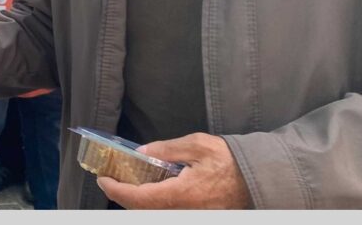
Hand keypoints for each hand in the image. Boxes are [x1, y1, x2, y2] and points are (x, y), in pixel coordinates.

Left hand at [96, 133, 249, 208]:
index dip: (116, 190)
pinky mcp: (195, 214)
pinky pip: (166, 213)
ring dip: (136, 201)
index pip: (138, 199)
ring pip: (153, 214)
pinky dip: (152, 204)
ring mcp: (190, 215)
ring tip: (125, 183)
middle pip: (142, 210)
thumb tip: (141, 152)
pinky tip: (148, 190)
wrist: (259, 179)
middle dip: (122, 196)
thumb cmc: (230, 161)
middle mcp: (183, 211)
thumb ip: (167, 148)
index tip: (103, 178)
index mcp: (181, 194)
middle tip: (110, 180)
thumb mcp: (197, 145)